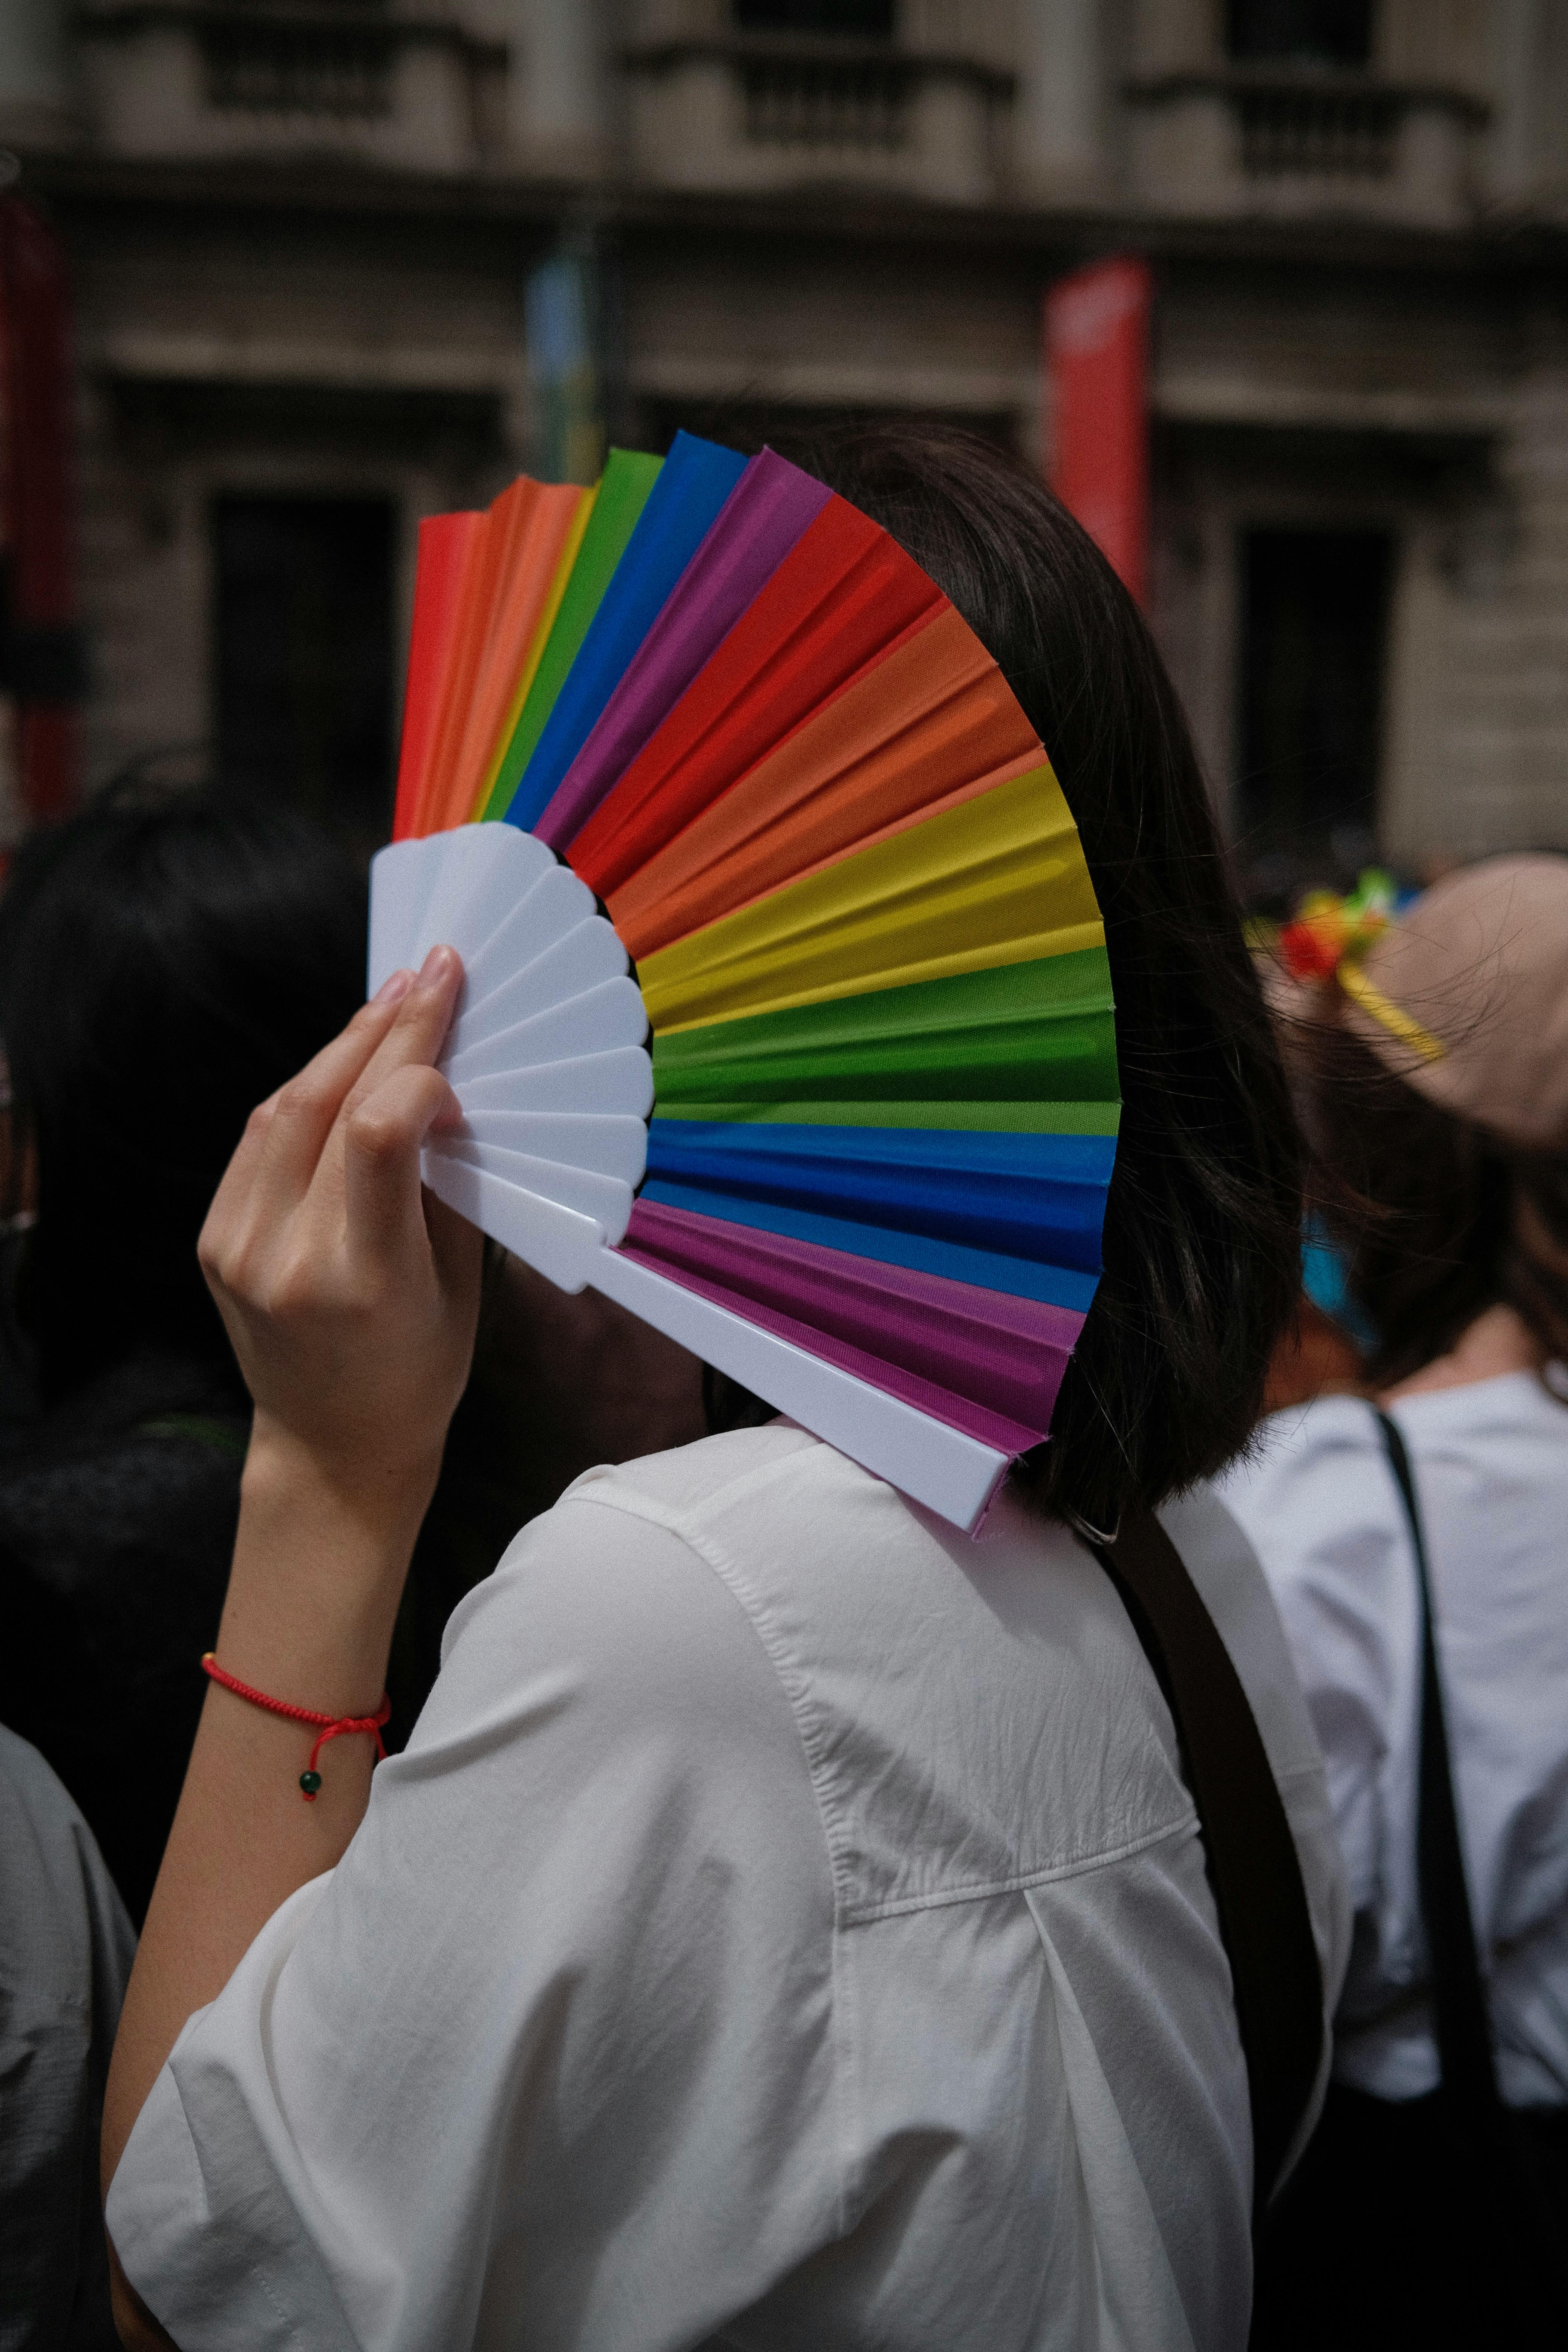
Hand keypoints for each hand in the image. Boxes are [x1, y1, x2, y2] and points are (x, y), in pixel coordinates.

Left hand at [199, 945, 482, 1534]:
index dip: (417, 1068)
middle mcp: (286, 1258)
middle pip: (328, 1103)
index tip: (456, 1045)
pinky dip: (307, 1092)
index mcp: (361, 1279)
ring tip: (394, 1000)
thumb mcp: (459, 1284)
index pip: (376, 1134)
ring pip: (285, 1108)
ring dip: (343, 1046)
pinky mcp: (215, 1239)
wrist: (333, 1446)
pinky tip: (346, 1061)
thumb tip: (446, 1082)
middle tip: (434, 970)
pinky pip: (261, 1139)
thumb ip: (445, 1184)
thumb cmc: (420, 1370)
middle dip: (388, 1026)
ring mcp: (237, 1247)